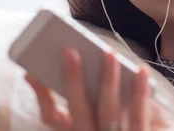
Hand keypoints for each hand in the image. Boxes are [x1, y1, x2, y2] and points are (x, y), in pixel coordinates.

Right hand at [25, 48, 173, 130]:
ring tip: (109, 53)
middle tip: (70, 51)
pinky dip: (139, 92)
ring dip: (108, 79)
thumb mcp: (105, 116)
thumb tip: (95, 60)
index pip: (52, 118)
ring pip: (108, 110)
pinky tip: (142, 71)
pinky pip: (139, 116)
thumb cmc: (130, 124)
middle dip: (72, 80)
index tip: (31, 72)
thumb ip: (98, 98)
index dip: (41, 95)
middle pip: (78, 110)